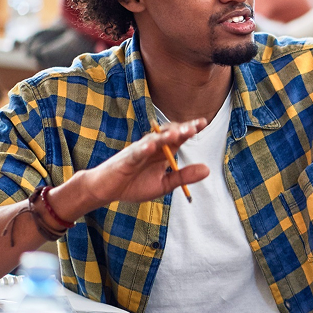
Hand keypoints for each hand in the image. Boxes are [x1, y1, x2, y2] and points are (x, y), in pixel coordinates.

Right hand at [82, 119, 210, 210]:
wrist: (105, 190)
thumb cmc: (134, 185)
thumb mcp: (164, 184)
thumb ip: (184, 176)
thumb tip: (207, 169)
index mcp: (162, 152)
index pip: (178, 137)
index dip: (190, 129)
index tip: (203, 123)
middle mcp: (151, 147)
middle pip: (168, 134)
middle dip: (181, 130)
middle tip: (195, 127)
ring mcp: (138, 152)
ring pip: (153, 141)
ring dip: (165, 137)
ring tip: (178, 134)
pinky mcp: (126, 160)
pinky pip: (135, 154)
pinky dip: (142, 150)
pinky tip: (151, 147)